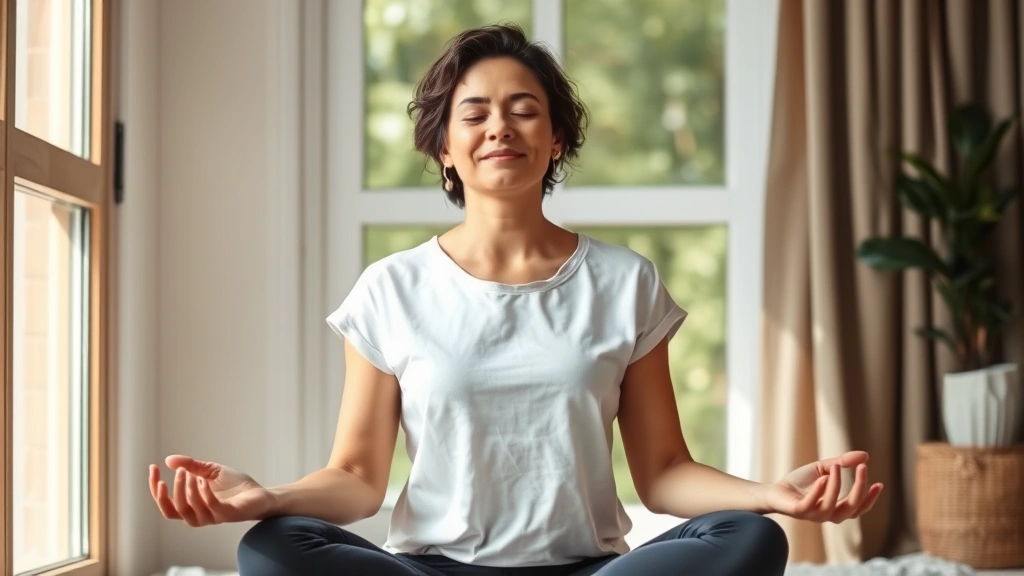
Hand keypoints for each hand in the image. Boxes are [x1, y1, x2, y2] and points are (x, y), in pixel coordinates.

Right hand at [149, 455, 274, 526]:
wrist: (260, 493)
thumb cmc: (235, 486)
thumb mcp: (210, 471)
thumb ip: (191, 466)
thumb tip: (168, 460)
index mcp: (192, 507)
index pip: (166, 504)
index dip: (155, 489)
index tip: (153, 467)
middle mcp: (199, 516)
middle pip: (174, 510)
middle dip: (172, 490)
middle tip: (178, 471)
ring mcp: (213, 517)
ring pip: (189, 511)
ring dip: (186, 490)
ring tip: (189, 473)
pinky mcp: (228, 514)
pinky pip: (211, 507)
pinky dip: (204, 493)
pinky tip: (203, 481)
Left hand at [764, 450, 882, 522]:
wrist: (775, 490)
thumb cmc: (800, 482)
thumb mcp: (823, 468)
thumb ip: (842, 462)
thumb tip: (865, 455)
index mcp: (836, 507)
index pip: (858, 508)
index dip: (870, 498)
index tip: (879, 483)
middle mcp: (827, 514)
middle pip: (850, 509)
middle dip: (859, 489)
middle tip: (862, 467)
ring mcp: (813, 514)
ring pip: (831, 507)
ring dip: (836, 486)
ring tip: (835, 466)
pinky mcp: (798, 511)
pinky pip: (810, 505)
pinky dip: (818, 492)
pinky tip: (823, 477)